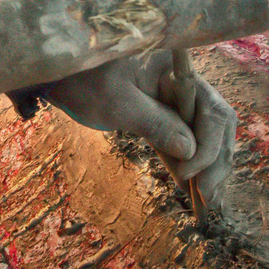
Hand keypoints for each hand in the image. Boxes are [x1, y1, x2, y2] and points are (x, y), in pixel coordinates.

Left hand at [46, 52, 236, 209]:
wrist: (53, 73)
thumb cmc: (79, 78)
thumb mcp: (115, 102)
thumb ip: (154, 123)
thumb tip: (190, 151)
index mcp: (175, 68)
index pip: (211, 108)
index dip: (207, 144)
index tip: (188, 173)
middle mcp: (181, 82)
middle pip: (214, 122)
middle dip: (215, 159)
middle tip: (207, 197)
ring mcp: (172, 98)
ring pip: (204, 133)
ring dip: (207, 165)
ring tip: (206, 200)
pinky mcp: (159, 113)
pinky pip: (183, 138)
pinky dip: (189, 161)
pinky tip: (192, 187)